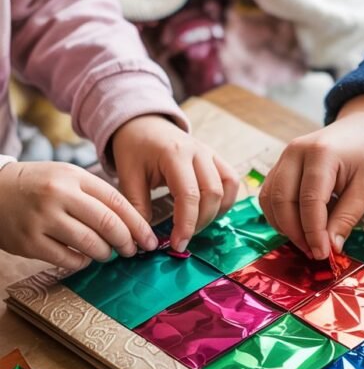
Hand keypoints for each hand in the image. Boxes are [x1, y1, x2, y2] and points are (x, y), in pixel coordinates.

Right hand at [0, 161, 157, 268]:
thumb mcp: (66, 177)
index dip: (137, 224)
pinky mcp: (30, 241)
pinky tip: (83, 259)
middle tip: (132, 251)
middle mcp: (58, 195)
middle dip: (126, 242)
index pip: (116, 201)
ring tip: (106, 254)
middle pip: (107, 223)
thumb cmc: (38, 186)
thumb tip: (131, 224)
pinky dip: (81, 262)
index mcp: (73, 177)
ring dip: (105, 254)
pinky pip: (67, 259)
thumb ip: (95, 196)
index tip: (149, 239)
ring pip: (89, 244)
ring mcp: (43, 219)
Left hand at [112, 115, 238, 251]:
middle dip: (200, 223)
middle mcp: (198, 151)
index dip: (186, 224)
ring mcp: (210, 153)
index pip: (189, 195)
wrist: (143, 124)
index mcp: (174, 154)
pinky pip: (231, 181)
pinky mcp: (216, 158)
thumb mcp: (128, 177)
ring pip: (227, 188)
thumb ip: (138, 208)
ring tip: (195, 225)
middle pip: (212, 194)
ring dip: (215, 212)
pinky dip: (225, 200)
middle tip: (182, 239)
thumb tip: (146, 242)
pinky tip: (208, 211)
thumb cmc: (134, 149)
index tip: (178, 245)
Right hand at [260, 95, 363, 259]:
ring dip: (284, 226)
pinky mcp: (279, 165)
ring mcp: (283, 156)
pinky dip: (278, 216)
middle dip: (295, 232)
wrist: (360, 128)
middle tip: (314, 252)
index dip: (313, 231)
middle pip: (282, 200)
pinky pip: (268, 195)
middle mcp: (295, 152)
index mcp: (321, 154)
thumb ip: (346, 217)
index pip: (309, 200)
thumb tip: (330, 247)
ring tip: (306, 242)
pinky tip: (296, 227)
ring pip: (270, 199)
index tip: (322, 254)